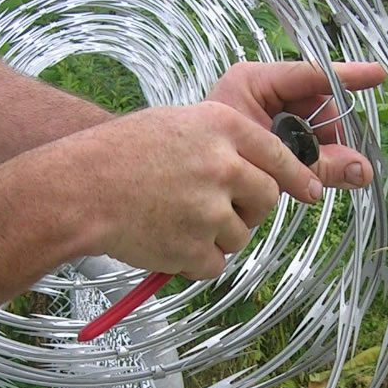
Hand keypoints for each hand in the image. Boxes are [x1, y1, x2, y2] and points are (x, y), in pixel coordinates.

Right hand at [68, 102, 323, 278]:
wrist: (77, 189)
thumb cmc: (119, 154)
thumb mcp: (177, 124)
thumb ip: (221, 142)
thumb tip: (257, 168)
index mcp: (222, 127)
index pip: (278, 154)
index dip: (297, 175)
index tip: (310, 190)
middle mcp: (223, 166)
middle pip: (266, 199)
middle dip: (250, 208)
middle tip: (219, 209)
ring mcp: (210, 209)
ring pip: (241, 235)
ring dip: (218, 235)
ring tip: (176, 220)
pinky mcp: (194, 247)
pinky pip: (216, 263)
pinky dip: (196, 260)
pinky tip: (168, 241)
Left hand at [206, 61, 386, 188]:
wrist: (183, 181)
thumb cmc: (215, 159)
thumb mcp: (271, 160)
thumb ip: (319, 165)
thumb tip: (365, 173)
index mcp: (254, 82)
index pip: (309, 74)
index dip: (346, 77)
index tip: (377, 75)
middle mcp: (262, 89)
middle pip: (316, 103)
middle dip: (327, 133)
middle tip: (326, 161)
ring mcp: (266, 108)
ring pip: (313, 123)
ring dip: (319, 148)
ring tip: (305, 170)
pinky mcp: (269, 128)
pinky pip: (303, 136)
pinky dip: (309, 154)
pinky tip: (301, 169)